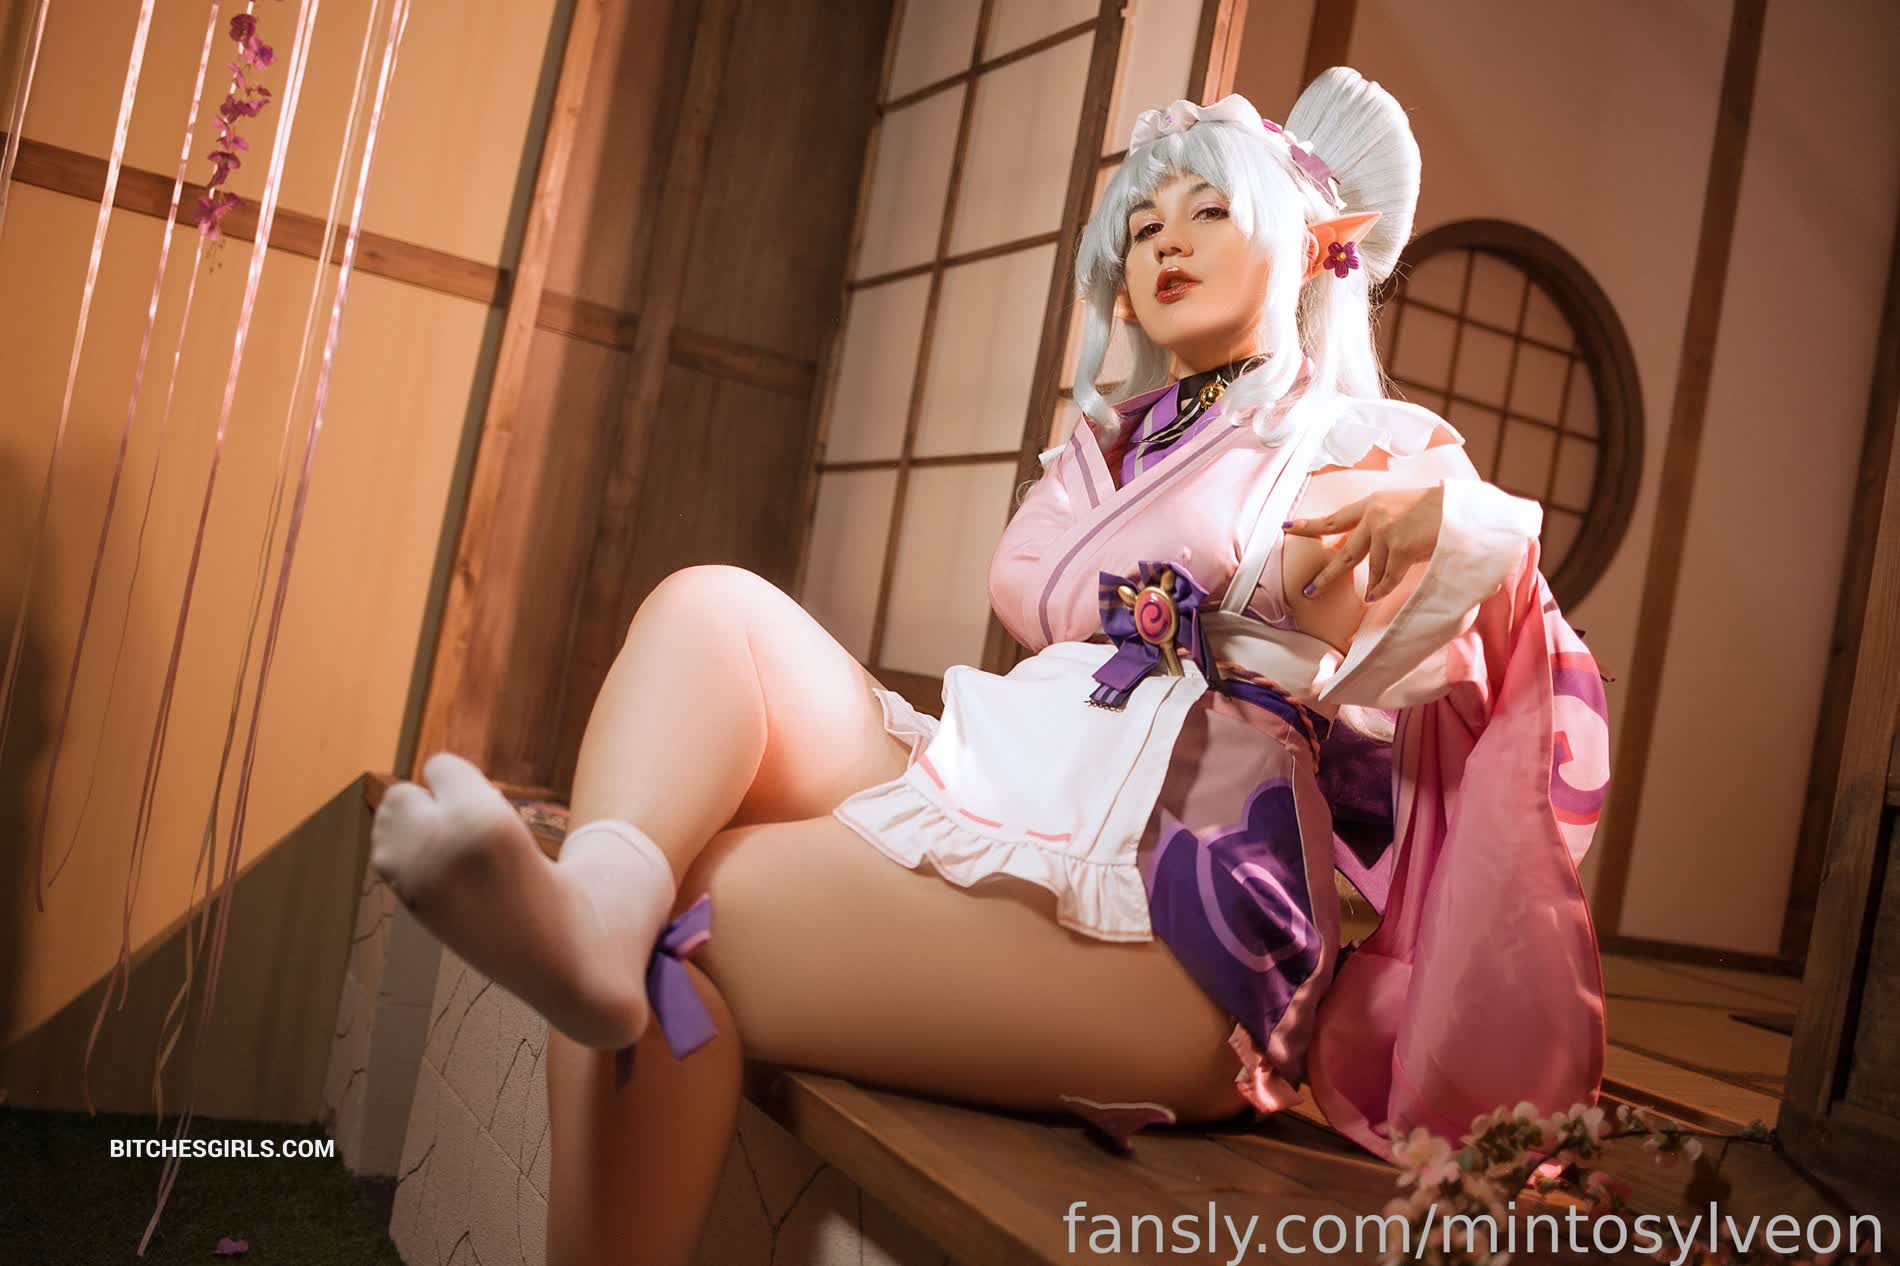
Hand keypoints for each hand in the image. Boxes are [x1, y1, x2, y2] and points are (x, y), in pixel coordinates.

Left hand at [1284, 484, 1444, 602]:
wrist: (1461, 511)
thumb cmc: (1436, 511)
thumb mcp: (1400, 508)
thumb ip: (1377, 523)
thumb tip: (1357, 549)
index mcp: (1372, 503)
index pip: (1334, 519)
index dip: (1310, 526)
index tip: (1287, 528)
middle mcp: (1374, 516)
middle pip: (1342, 553)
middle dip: (1324, 576)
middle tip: (1308, 591)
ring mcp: (1385, 533)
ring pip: (1372, 569)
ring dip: (1375, 582)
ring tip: (1374, 590)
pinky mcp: (1399, 549)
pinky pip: (1386, 579)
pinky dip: (1381, 588)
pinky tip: (1373, 596)